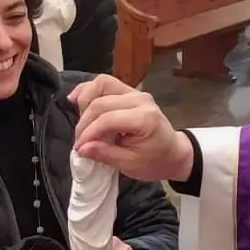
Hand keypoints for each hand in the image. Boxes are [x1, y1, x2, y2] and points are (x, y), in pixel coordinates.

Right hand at [70, 75, 193, 182]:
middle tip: (80, 141)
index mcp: (145, 119)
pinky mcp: (129, 91)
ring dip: (84, 101)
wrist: (173, 153)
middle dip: (84, 122)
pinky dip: (88, 90)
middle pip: (101, 101)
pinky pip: (105, 84)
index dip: (88, 133)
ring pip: (101, 84)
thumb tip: (82, 148)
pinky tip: (76, 99)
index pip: (107, 119)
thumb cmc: (155, 161)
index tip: (79, 148)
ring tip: (79, 121)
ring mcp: (135, 92)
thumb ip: (105, 154)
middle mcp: (140, 100)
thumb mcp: (130, 165)